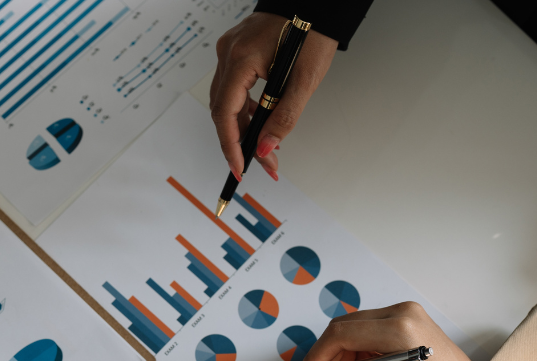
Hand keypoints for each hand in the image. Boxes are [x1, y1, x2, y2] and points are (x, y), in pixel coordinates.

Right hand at [210, 13, 337, 180]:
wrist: (314, 4)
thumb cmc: (312, 32)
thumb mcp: (304, 81)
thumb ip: (284, 117)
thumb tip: (266, 147)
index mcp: (241, 58)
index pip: (225, 113)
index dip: (230, 145)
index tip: (239, 167)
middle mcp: (229, 53)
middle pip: (222, 110)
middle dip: (240, 141)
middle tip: (262, 162)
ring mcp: (230, 49)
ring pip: (226, 99)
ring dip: (243, 126)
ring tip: (265, 145)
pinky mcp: (236, 49)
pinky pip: (232, 85)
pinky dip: (244, 107)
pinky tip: (259, 118)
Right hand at [290, 302, 478, 360]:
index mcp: (400, 328)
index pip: (341, 334)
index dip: (316, 356)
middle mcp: (402, 313)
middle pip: (346, 328)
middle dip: (326, 357)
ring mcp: (406, 316)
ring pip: (355, 331)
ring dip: (341, 357)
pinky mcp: (408, 323)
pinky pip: (370, 335)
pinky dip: (357, 355)